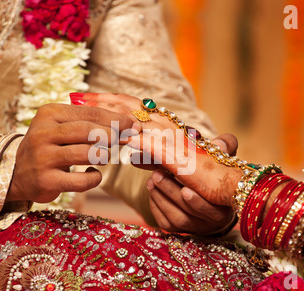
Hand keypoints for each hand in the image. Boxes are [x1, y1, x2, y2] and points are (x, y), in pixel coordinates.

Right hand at [6, 103, 136, 203]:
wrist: (17, 173)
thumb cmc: (49, 146)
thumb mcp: (61, 127)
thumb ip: (88, 122)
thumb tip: (126, 124)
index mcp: (49, 114)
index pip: (89, 113)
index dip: (114, 119)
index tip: (132, 124)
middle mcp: (43, 133)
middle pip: (89, 131)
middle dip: (112, 136)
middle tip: (125, 140)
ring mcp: (43, 157)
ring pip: (87, 154)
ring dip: (103, 156)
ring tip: (103, 157)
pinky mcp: (46, 180)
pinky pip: (81, 181)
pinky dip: (94, 178)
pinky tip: (92, 175)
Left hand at [72, 92, 242, 206]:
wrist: (228, 183)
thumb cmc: (203, 174)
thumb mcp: (171, 162)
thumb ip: (152, 155)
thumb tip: (133, 153)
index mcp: (166, 127)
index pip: (135, 108)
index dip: (111, 101)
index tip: (87, 99)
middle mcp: (167, 126)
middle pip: (128, 106)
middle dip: (100, 100)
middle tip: (75, 95)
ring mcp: (169, 137)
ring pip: (131, 117)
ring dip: (104, 109)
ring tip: (80, 104)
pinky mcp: (171, 154)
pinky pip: (141, 139)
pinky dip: (121, 133)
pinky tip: (102, 131)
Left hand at [146, 135, 238, 234]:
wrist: (207, 190)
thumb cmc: (215, 172)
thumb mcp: (222, 158)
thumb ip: (224, 147)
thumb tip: (219, 144)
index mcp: (225, 206)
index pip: (212, 208)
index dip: (198, 202)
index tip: (185, 190)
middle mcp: (212, 222)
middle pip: (189, 213)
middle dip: (171, 193)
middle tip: (157, 174)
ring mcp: (195, 227)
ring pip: (176, 218)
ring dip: (161, 198)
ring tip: (151, 179)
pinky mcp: (179, 230)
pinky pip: (165, 222)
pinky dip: (156, 206)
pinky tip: (152, 189)